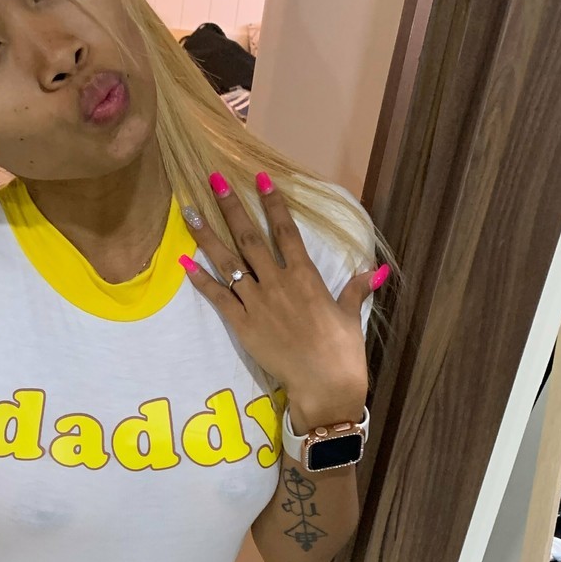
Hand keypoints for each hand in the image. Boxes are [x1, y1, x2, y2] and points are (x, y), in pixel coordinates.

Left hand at [179, 171, 375, 422]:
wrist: (324, 383)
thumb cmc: (342, 351)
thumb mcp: (350, 315)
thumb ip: (356, 288)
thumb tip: (376, 271)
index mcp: (305, 276)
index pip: (285, 231)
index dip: (273, 203)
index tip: (260, 178)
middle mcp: (277, 282)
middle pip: (249, 237)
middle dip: (231, 206)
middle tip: (213, 179)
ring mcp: (257, 302)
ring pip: (227, 262)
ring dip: (207, 234)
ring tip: (188, 210)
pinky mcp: (242, 324)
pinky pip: (217, 297)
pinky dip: (200, 279)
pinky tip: (184, 260)